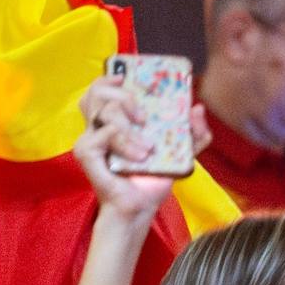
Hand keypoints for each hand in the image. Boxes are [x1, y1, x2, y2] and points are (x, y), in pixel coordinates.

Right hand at [74, 73, 209, 222]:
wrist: (139, 207)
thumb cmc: (151, 180)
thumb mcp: (180, 153)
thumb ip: (192, 133)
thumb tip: (197, 108)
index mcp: (114, 121)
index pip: (101, 89)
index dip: (109, 78)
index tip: (125, 77)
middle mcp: (98, 126)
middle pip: (97, 91)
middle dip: (124, 96)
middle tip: (143, 116)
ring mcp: (90, 138)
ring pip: (104, 110)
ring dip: (129, 127)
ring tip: (146, 148)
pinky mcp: (86, 152)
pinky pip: (104, 133)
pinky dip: (125, 142)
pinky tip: (138, 157)